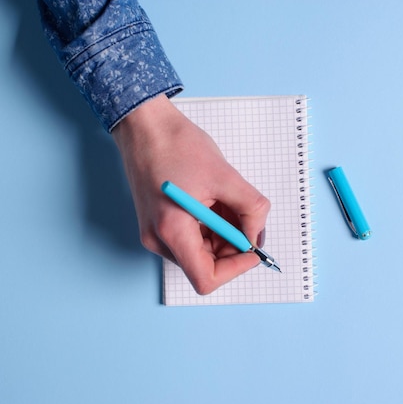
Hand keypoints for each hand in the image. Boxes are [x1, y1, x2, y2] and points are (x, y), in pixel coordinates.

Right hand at [112, 94, 269, 294]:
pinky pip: (190, 238)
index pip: (206, 278)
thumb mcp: (225, 175)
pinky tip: (212, 201)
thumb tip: (257, 235)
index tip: (252, 250)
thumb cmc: (176, 144)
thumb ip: (251, 209)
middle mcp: (158, 239)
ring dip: (222, 235)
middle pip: (204, 266)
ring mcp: (155, 233)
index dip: (236, 269)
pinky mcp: (157, 224)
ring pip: (200, 252)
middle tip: (246, 219)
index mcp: (171, 230)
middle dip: (231, 247)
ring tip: (225, 201)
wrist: (144, 125)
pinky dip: (210, 227)